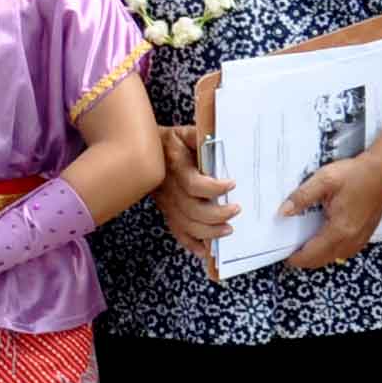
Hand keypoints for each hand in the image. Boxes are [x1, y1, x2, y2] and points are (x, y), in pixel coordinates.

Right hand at [150, 129, 237, 249]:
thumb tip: (217, 140)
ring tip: (228, 229)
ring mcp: (167, 203)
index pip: (194, 184)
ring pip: (186, 225)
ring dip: (209, 232)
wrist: (145, 151)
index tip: (231, 184)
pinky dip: (191, 243)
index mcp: (176, 167)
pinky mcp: (167, 211)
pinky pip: (177, 232)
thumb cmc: (171, 142)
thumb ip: (199, 137)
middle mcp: (170, 188)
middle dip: (217, 214)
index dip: (214, 188)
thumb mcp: (185, 133)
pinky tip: (204, 249)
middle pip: (192, 210)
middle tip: (236, 209)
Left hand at [281, 150, 381, 272]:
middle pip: (324, 259)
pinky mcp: (367, 233)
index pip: (313, 253)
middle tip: (292, 255)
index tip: (286, 258)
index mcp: (339, 229)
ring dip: (320, 257)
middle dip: (307, 261)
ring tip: (307, 249)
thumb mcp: (324, 180)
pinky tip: (328, 242)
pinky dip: (334, 251)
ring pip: (336, 257)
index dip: (297, 258)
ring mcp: (362, 237)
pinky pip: (347, 250)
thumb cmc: (357, 174)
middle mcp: (352, 238)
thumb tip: (283, 212)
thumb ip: (301, 197)